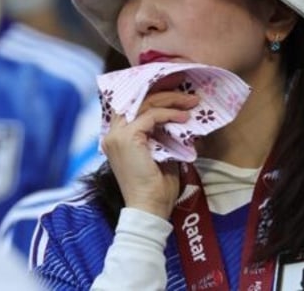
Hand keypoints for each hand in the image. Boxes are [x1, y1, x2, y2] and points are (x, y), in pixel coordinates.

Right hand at [102, 89, 198, 218]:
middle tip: (189, 96)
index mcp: (117, 137)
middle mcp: (113, 133)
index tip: (177, 94)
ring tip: (191, 102)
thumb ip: (162, 135)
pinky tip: (184, 117)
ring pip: (144, 103)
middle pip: (137, 100)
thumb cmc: (156, 188)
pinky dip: (169, 114)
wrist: (149, 208)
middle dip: (166, 94)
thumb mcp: (161, 154)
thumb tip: (180, 118)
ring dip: (170, 100)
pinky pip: (150, 115)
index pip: (132, 106)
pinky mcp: (127, 137)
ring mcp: (117, 135)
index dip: (154, 96)